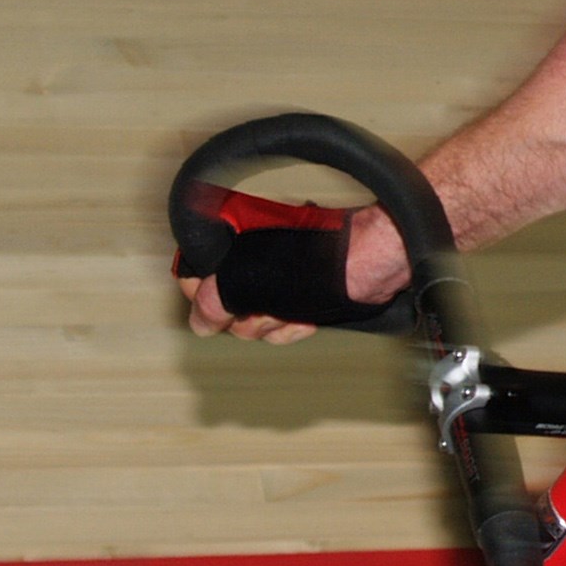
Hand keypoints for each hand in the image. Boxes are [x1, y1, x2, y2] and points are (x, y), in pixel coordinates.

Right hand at [177, 197, 407, 342]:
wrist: (369, 267)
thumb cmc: (316, 261)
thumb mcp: (250, 281)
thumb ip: (214, 302)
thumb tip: (199, 322)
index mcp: (234, 239)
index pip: (195, 272)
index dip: (203, 296)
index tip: (214, 310)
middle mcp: (252, 258)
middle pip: (226, 304)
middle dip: (246, 316)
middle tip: (266, 309)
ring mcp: (277, 278)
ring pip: (254, 319)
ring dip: (272, 324)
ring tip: (292, 310)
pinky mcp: (299, 295)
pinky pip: (281, 322)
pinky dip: (292, 326)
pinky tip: (306, 318)